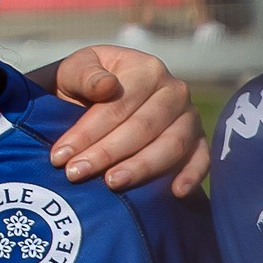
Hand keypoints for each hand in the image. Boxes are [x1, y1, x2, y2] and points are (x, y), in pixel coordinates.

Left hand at [29, 46, 209, 196]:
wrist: (102, 92)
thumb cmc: (86, 81)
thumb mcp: (76, 70)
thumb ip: (86, 75)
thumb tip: (107, 86)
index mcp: (146, 69)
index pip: (117, 106)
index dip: (88, 133)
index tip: (60, 156)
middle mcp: (174, 91)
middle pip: (142, 128)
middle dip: (107, 154)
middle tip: (76, 174)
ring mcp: (189, 116)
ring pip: (171, 145)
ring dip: (141, 168)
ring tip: (111, 183)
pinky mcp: (198, 139)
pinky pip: (201, 158)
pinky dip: (192, 175)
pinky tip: (175, 192)